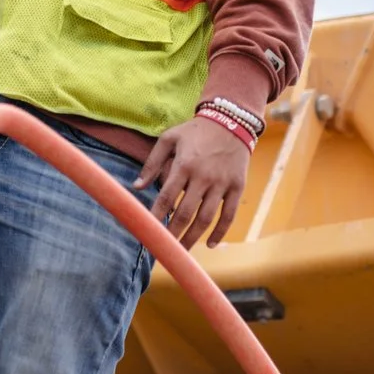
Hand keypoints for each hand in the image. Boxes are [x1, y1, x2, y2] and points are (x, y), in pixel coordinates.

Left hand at [135, 117, 250, 248]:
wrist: (231, 121)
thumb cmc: (195, 131)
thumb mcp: (169, 139)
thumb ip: (151, 163)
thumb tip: (136, 187)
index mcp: (184, 165)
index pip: (167, 197)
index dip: (156, 217)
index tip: (147, 232)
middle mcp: (203, 177)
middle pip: (185, 213)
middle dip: (173, 234)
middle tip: (163, 250)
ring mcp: (222, 183)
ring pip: (206, 218)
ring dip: (194, 238)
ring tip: (182, 252)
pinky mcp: (237, 187)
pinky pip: (229, 215)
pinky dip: (221, 232)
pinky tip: (211, 244)